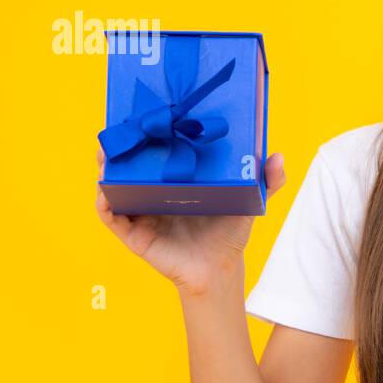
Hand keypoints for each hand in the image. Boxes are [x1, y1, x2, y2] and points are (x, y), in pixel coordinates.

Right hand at [95, 147, 286, 295]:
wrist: (219, 268)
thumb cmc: (229, 231)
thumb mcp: (248, 200)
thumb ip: (267, 180)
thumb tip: (278, 156)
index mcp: (175, 179)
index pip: (156, 152)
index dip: (146, 134)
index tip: (142, 113)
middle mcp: (153, 192)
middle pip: (129, 164)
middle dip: (120, 146)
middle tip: (119, 128)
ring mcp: (140, 211)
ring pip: (114, 186)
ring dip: (105, 168)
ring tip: (106, 154)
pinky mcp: (133, 233)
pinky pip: (110, 216)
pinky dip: (104, 202)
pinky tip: (106, 190)